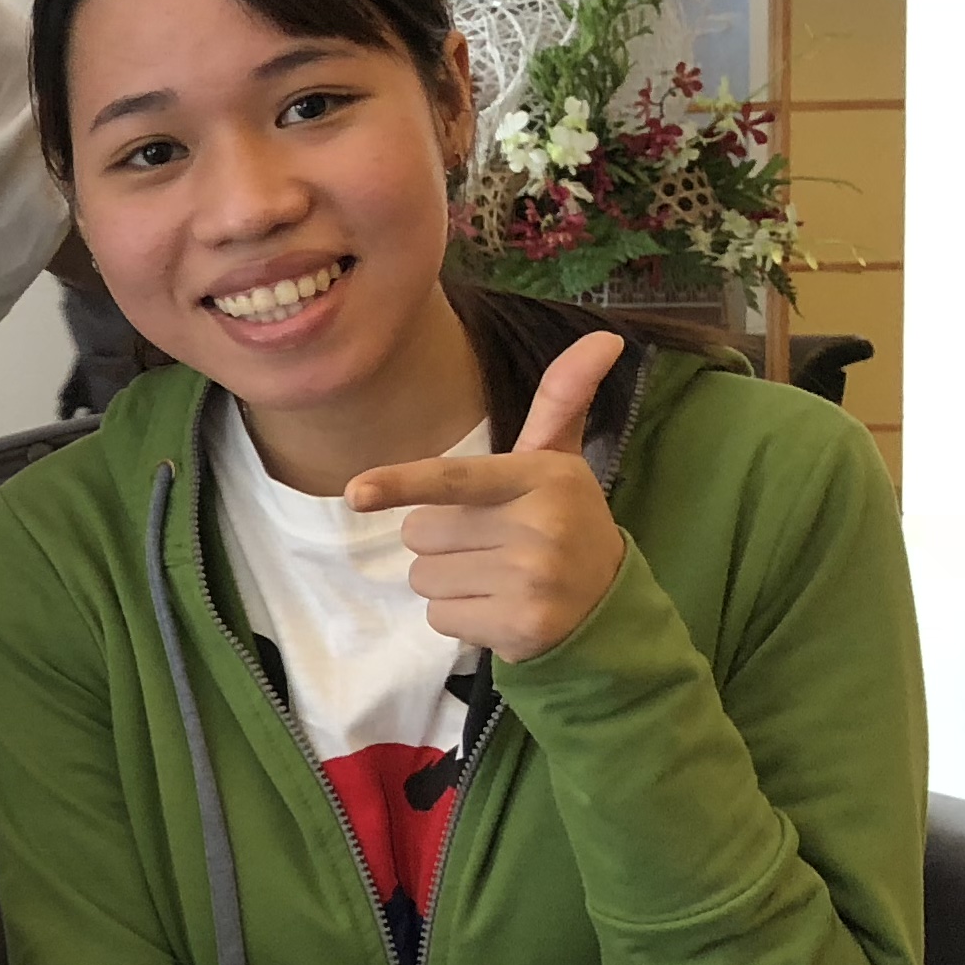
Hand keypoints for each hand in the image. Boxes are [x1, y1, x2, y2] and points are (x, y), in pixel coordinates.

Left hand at [346, 332, 628, 662]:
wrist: (608, 606)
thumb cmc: (565, 522)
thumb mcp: (558, 461)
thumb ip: (562, 399)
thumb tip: (603, 336)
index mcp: (542, 477)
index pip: (456, 479)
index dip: (403, 482)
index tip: (356, 492)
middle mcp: (539, 527)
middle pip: (420, 531)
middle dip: (443, 540)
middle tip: (497, 544)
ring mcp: (530, 581)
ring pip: (425, 576)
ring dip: (449, 580)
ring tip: (500, 577)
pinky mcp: (519, 628)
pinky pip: (440, 616)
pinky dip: (461, 617)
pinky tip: (502, 608)